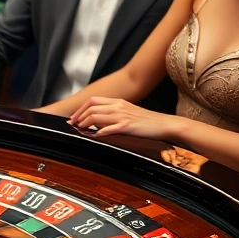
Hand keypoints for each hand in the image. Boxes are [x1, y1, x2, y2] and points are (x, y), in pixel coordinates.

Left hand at [68, 96, 183, 140]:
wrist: (165, 124)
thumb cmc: (147, 121)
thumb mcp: (129, 112)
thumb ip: (114, 114)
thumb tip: (98, 121)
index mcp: (118, 102)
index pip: (93, 100)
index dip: (80, 109)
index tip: (74, 117)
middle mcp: (119, 106)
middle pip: (91, 107)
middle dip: (79, 116)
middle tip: (73, 125)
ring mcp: (123, 116)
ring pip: (96, 116)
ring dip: (85, 123)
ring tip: (80, 130)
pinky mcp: (127, 126)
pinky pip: (108, 128)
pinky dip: (98, 132)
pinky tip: (93, 136)